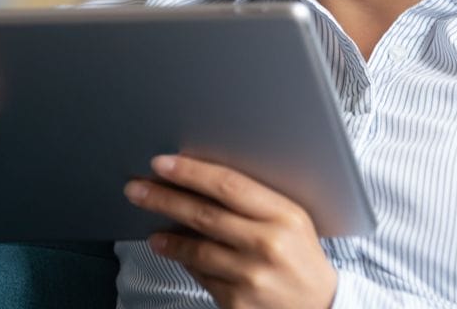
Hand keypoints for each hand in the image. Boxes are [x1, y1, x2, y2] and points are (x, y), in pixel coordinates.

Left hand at [125, 155, 337, 308]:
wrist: (319, 306)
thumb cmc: (301, 256)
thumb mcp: (292, 219)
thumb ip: (254, 200)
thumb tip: (200, 179)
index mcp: (285, 214)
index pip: (229, 185)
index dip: (191, 172)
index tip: (162, 163)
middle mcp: (268, 244)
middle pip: (204, 214)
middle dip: (164, 198)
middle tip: (136, 188)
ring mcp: (251, 276)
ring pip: (197, 249)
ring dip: (167, 236)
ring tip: (151, 227)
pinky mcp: (237, 303)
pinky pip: (201, 275)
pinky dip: (185, 261)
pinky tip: (173, 251)